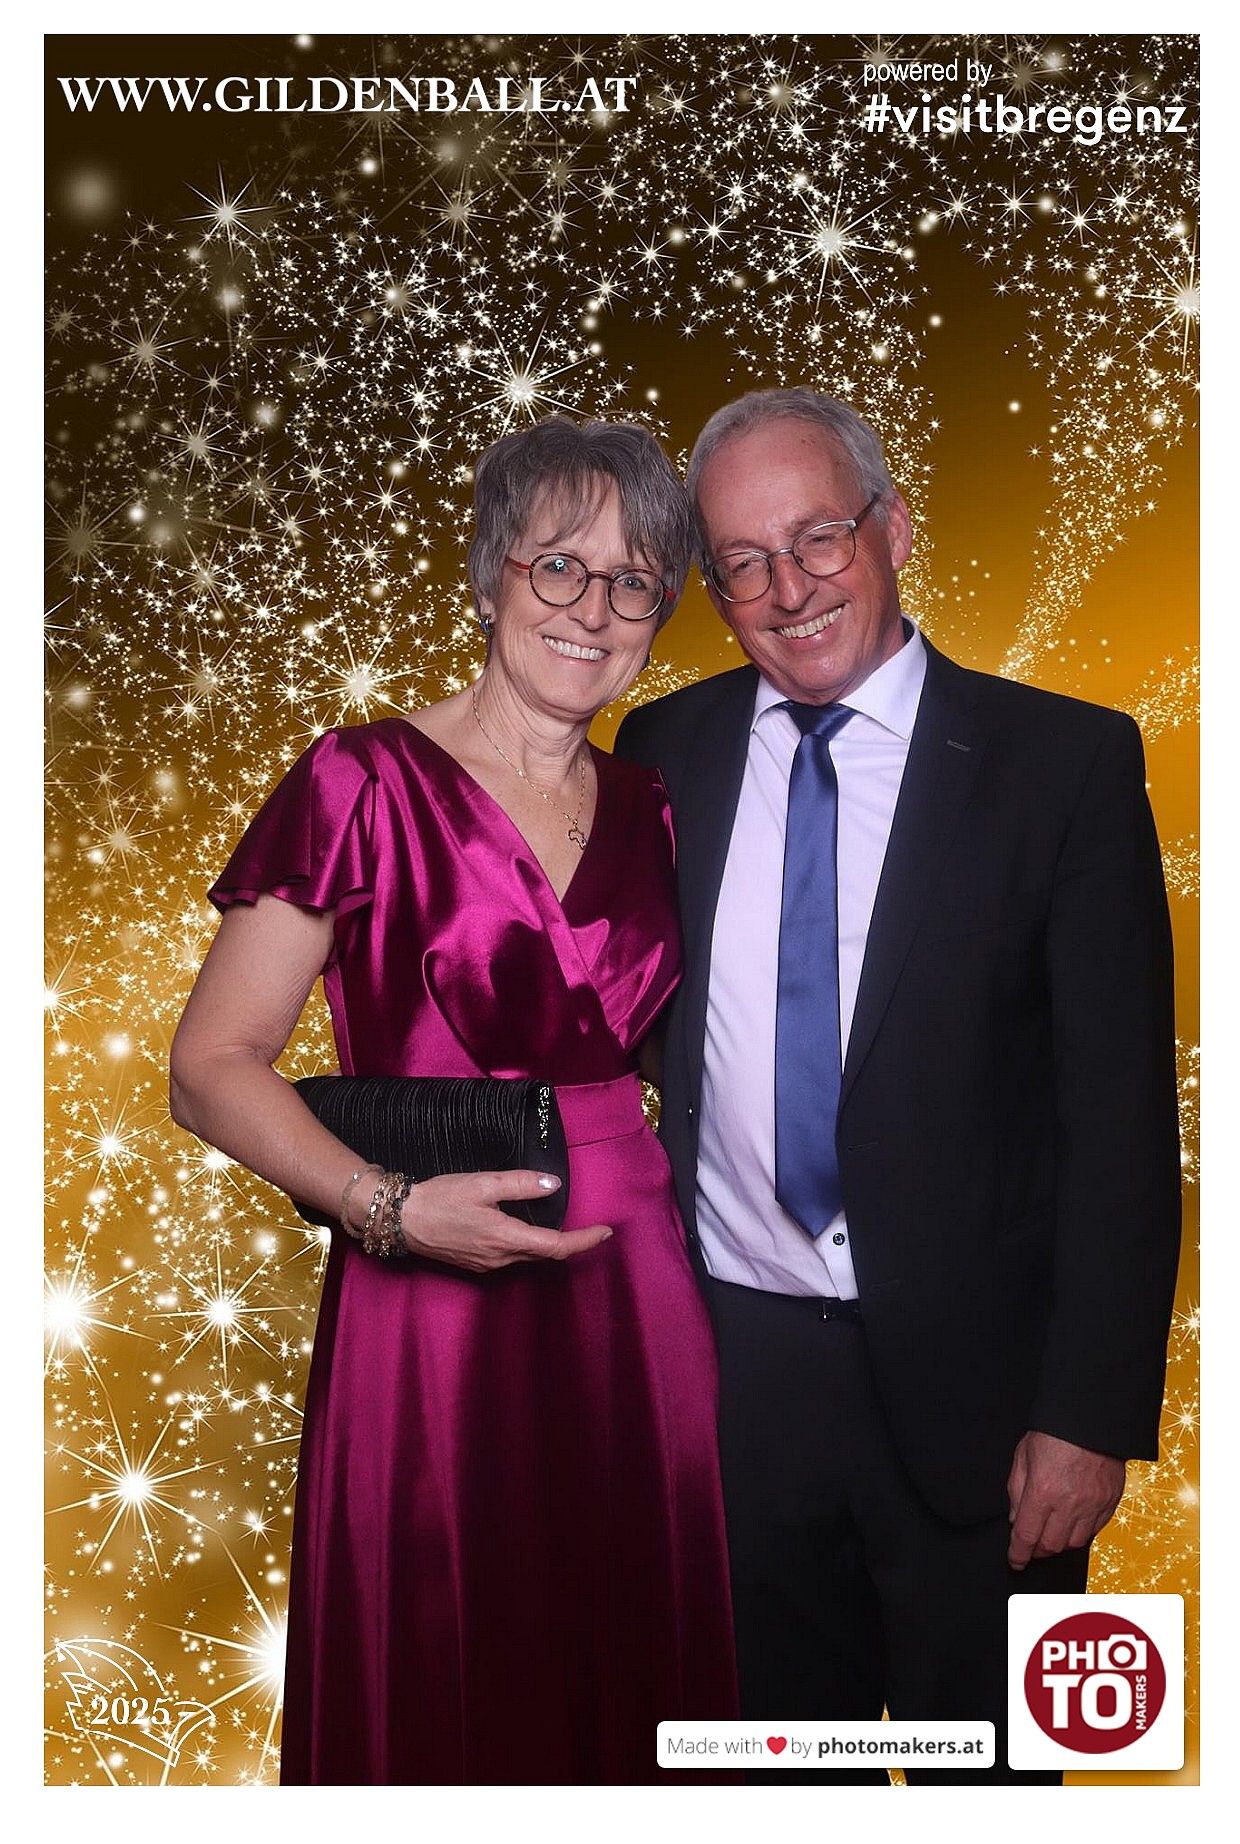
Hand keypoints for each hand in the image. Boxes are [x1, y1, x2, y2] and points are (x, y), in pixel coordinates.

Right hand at [396, 1170, 611, 1273]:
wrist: (400, 1220)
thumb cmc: (440, 1198)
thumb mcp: (482, 1183)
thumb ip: (519, 1183)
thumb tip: (553, 1185)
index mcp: (506, 1238)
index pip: (557, 1246)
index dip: (584, 1240)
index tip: (605, 1232)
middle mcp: (500, 1258)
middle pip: (545, 1254)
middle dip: (570, 1242)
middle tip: (590, 1228)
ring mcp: (487, 1265)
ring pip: (528, 1256)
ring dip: (548, 1245)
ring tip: (561, 1227)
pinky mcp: (475, 1264)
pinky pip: (511, 1257)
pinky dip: (527, 1246)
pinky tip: (525, 1231)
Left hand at [1006, 1431, 1125, 1569]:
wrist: (1093, 1417)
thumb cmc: (1055, 1431)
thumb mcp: (1023, 1454)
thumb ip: (1017, 1489)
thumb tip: (1015, 1518)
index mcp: (1043, 1490)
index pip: (1026, 1535)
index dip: (1018, 1554)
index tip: (1015, 1561)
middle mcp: (1069, 1503)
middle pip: (1051, 1546)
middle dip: (1038, 1550)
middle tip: (1032, 1545)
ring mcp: (1093, 1504)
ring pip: (1074, 1543)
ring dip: (1060, 1543)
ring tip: (1052, 1531)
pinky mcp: (1110, 1502)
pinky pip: (1095, 1531)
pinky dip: (1081, 1533)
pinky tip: (1072, 1523)